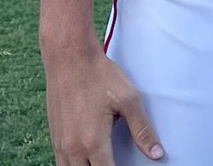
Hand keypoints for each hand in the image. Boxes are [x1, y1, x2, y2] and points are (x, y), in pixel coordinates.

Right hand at [44, 45, 163, 164]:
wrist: (69, 58)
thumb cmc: (100, 75)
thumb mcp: (128, 99)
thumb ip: (142, 129)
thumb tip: (157, 154)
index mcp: (93, 142)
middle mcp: (73, 149)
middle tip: (117, 162)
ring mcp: (60, 145)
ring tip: (104, 160)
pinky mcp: (55, 138)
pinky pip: (62, 164)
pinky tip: (88, 159)